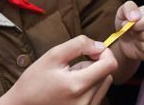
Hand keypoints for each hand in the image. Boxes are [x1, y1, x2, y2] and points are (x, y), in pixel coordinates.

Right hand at [0, 35, 116, 104]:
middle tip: (71, 69)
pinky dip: (89, 89)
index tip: (91, 51)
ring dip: (92, 78)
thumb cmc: (33, 82)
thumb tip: (100, 46)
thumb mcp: (52, 56)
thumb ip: (79, 45)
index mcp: (77, 85)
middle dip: (93, 66)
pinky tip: (71, 90)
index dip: (104, 53)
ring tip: (70, 80)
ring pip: (103, 85)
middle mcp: (85, 102)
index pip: (110, 64)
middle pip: (107, 74)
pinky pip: (98, 96)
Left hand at [114, 1, 143, 61]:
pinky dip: (143, 54)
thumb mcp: (123, 11)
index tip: (131, 26)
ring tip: (138, 39)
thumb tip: (135, 17)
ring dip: (138, 45)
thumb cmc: (127, 22)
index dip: (138, 26)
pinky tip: (142, 47)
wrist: (128, 38)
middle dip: (137, 35)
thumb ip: (128, 9)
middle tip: (134, 32)